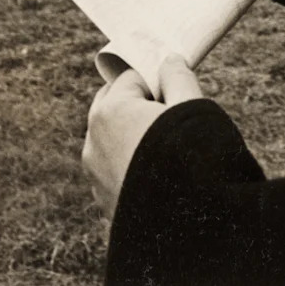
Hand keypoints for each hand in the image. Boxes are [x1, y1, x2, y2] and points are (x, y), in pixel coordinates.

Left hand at [82, 55, 203, 221]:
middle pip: (111, 104)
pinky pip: (113, 166)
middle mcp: (94, 140)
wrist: (185, 224)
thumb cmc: (189, 156)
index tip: (175, 93)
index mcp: (111, 111)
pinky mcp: (102, 198)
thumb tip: (169, 61)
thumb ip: (178, 76)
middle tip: (167, 112)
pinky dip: (128, 161)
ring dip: (130, 133)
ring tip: (164, 144)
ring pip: (109, 137)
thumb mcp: (191, 106)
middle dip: (135, 102)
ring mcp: (95, 173)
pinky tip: (155, 170)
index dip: (157, 82)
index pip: (132, 78)